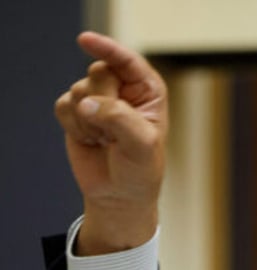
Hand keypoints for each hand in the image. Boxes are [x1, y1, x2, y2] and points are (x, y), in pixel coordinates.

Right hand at [55, 31, 168, 254]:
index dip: (107, 48)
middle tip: (115, 131)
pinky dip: (74, 127)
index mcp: (147, 90)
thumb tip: (86, 104)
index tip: (86, 41)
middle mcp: (123, 88)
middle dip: (103, 102)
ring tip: (106, 140)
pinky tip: (91, 141)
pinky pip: (63, 106)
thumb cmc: (140, 170)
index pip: (127, 61)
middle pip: (99, 73)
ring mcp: (98, 98)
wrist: (119, 195)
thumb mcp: (141, 145)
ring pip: (78, 90)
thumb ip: (119, 119)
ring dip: (90, 121)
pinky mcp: (76, 111)